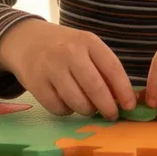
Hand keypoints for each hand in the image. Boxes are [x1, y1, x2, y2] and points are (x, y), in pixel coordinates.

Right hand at [0, 19, 135, 118]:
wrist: (26, 40)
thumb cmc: (65, 47)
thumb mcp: (86, 48)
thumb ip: (104, 68)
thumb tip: (123, 99)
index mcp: (88, 41)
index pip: (112, 68)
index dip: (124, 90)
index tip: (130, 106)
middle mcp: (69, 52)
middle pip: (95, 88)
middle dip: (107, 107)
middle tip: (112, 115)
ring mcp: (50, 68)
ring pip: (77, 102)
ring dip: (87, 110)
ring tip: (88, 107)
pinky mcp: (35, 84)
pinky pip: (58, 108)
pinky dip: (67, 111)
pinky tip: (67, 102)